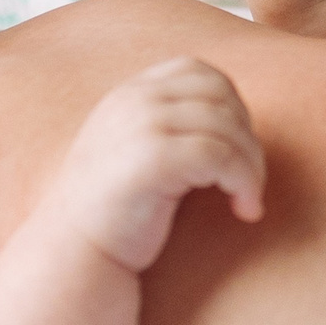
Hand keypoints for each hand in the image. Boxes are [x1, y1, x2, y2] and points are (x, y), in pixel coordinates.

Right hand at [53, 57, 265, 271]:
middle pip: (220, 94)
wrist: (74, 254)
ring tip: (247, 200)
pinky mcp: (152, 158)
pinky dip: (244, 182)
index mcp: (129, 94)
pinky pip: (220, 156)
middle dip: (247, 137)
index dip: (231, 105)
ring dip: (251, 166)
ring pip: (227, 127)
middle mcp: (133, 100)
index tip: (234, 149)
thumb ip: (171, 127)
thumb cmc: (116, 214)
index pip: (198, 70)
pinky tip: (244, 210)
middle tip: (248, 180)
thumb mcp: (138, 152)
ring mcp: (140, 126)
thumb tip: (238, 122)